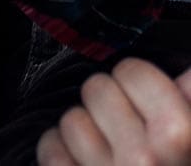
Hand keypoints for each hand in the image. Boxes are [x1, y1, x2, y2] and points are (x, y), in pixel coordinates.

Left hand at [36, 59, 190, 164]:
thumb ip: (188, 102)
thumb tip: (182, 73)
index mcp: (181, 135)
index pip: (132, 70)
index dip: (139, 85)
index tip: (148, 104)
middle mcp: (146, 157)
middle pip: (96, 88)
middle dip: (109, 106)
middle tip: (128, 132)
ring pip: (72, 118)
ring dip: (86, 133)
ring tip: (111, 154)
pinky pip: (51, 147)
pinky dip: (63, 155)